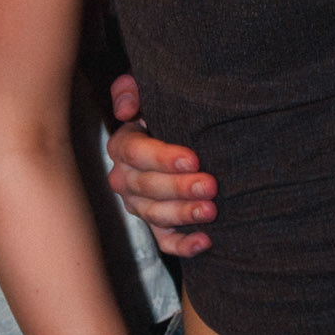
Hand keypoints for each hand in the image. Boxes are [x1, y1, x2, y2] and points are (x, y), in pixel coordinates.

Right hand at [107, 72, 215, 256]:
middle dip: (180, 188)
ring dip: (184, 214)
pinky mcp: (157, 225)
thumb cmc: (169, 112)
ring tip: (211, 211)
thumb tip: (125, 110)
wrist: (187, 138)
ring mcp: (139, 205)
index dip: (163, 158)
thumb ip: (132, 90)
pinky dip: (185, 245)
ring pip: (156, 215)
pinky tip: (206, 241)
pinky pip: (165, 241)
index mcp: (123, 146)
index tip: (193, 159)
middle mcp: (125, 178)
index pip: (136, 153)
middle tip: (210, 185)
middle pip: (147, 187)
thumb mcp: (151, 93)